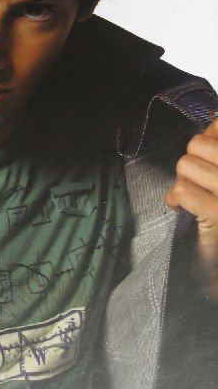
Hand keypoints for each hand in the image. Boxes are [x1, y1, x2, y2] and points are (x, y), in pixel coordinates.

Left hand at [165, 118, 217, 296]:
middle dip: (192, 160)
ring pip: (186, 164)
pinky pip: (182, 190)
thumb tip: (215, 119)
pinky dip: (175, 198)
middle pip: (197, 144)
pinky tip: (180, 207)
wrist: (217, 268)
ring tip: (193, 194)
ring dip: (183, 180)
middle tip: (198, 179)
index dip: (210, 137)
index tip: (208, 153)